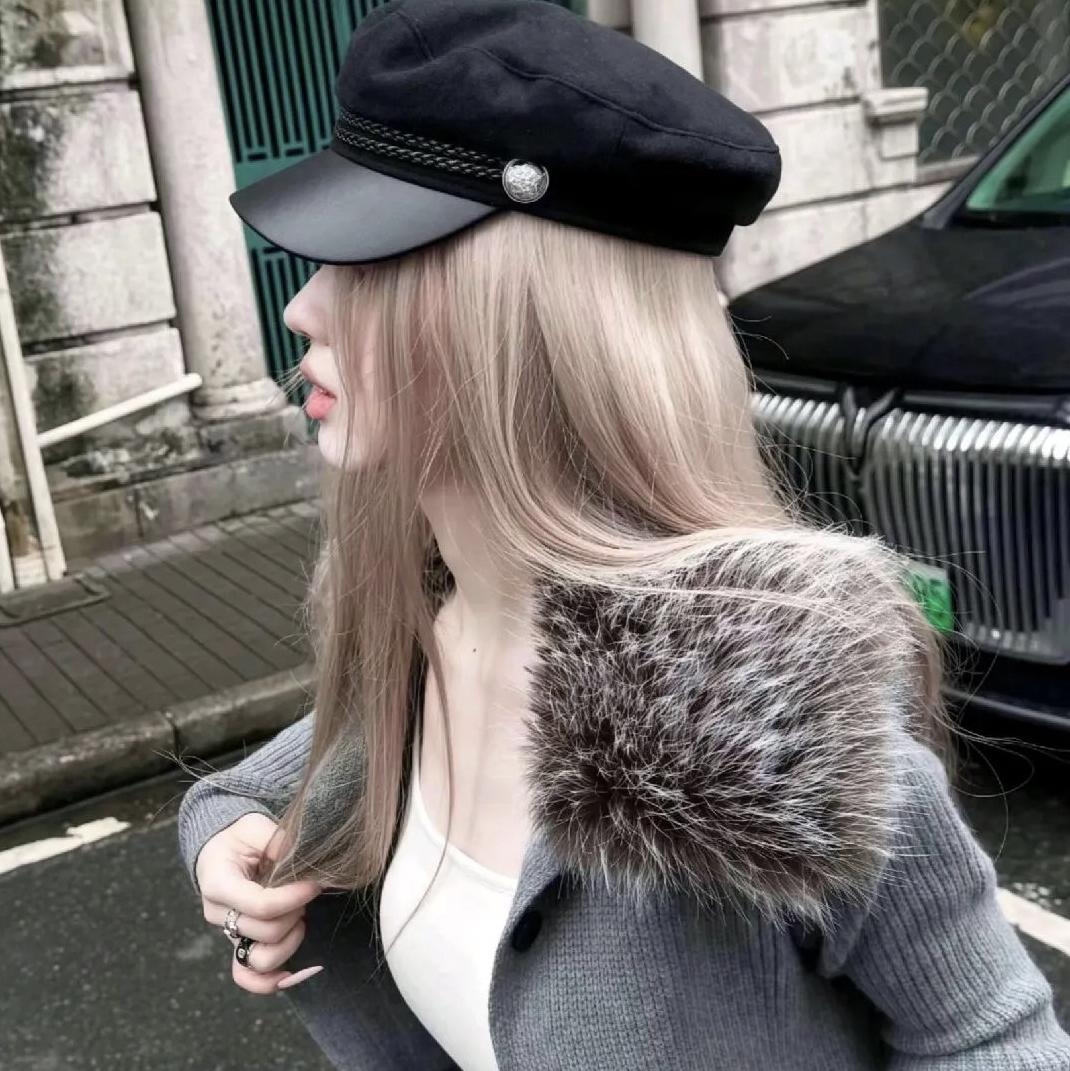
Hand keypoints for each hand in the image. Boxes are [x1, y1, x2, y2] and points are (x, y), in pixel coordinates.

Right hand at [195, 812, 323, 993]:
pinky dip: (270, 982)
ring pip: (260, 959)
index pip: (259, 904)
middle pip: (265, 932)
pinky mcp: (239, 945)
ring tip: (301, 917)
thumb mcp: (254, 826)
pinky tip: (295, 973)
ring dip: (290, 941)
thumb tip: (298, 853)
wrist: (222, 850)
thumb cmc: (240, 836)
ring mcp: (228, 934)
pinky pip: (247, 976)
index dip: (293, 898)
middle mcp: (219, 915)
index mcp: (218, 884)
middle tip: (307, 891)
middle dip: (295, 913)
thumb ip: (275, 839)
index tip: (315, 884)